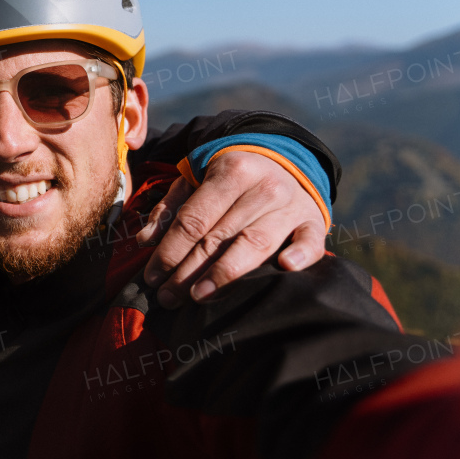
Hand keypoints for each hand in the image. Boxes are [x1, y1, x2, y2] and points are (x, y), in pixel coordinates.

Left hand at [137, 150, 326, 308]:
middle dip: (188, 271)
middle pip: (219, 237)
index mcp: (231, 171)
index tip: (152, 277)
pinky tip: (285, 268)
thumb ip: (170, 208)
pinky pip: (311, 240)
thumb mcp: (196, 179)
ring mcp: (291, 205)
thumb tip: (145, 240)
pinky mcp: (314, 220)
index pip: (193, 220)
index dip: (170, 251)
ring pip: (255, 244)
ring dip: (226, 274)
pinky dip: (300, 254)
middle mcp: (264, 187)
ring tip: (200, 296)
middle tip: (168, 297)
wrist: (284, 161)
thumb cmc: (230, 179)